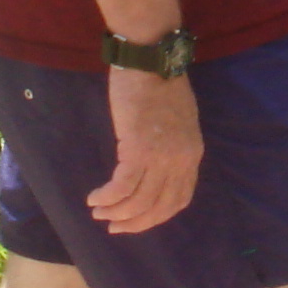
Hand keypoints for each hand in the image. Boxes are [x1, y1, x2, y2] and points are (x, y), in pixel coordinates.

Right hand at [89, 65, 201, 234]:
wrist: (152, 59)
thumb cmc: (161, 83)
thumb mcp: (179, 120)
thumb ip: (173, 144)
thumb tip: (156, 164)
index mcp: (192, 154)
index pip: (179, 199)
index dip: (157, 216)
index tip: (138, 221)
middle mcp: (180, 161)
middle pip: (159, 207)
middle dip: (135, 223)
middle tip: (114, 227)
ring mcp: (160, 158)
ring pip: (138, 201)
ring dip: (116, 213)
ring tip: (99, 213)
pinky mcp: (138, 150)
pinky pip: (122, 187)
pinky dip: (107, 198)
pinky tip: (95, 199)